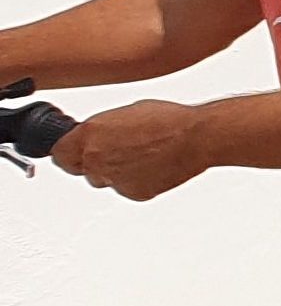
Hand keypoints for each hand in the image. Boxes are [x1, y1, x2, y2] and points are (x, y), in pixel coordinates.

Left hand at [51, 99, 209, 200]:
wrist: (196, 138)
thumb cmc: (169, 121)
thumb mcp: (126, 112)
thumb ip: (103, 128)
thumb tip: (99, 135)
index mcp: (90, 135)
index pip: (59, 153)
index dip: (68, 151)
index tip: (73, 150)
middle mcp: (97, 159)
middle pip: (80, 169)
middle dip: (92, 161)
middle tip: (114, 151)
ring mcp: (114, 179)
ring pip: (104, 180)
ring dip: (114, 171)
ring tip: (140, 156)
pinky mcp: (134, 193)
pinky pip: (126, 188)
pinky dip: (135, 180)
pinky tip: (151, 166)